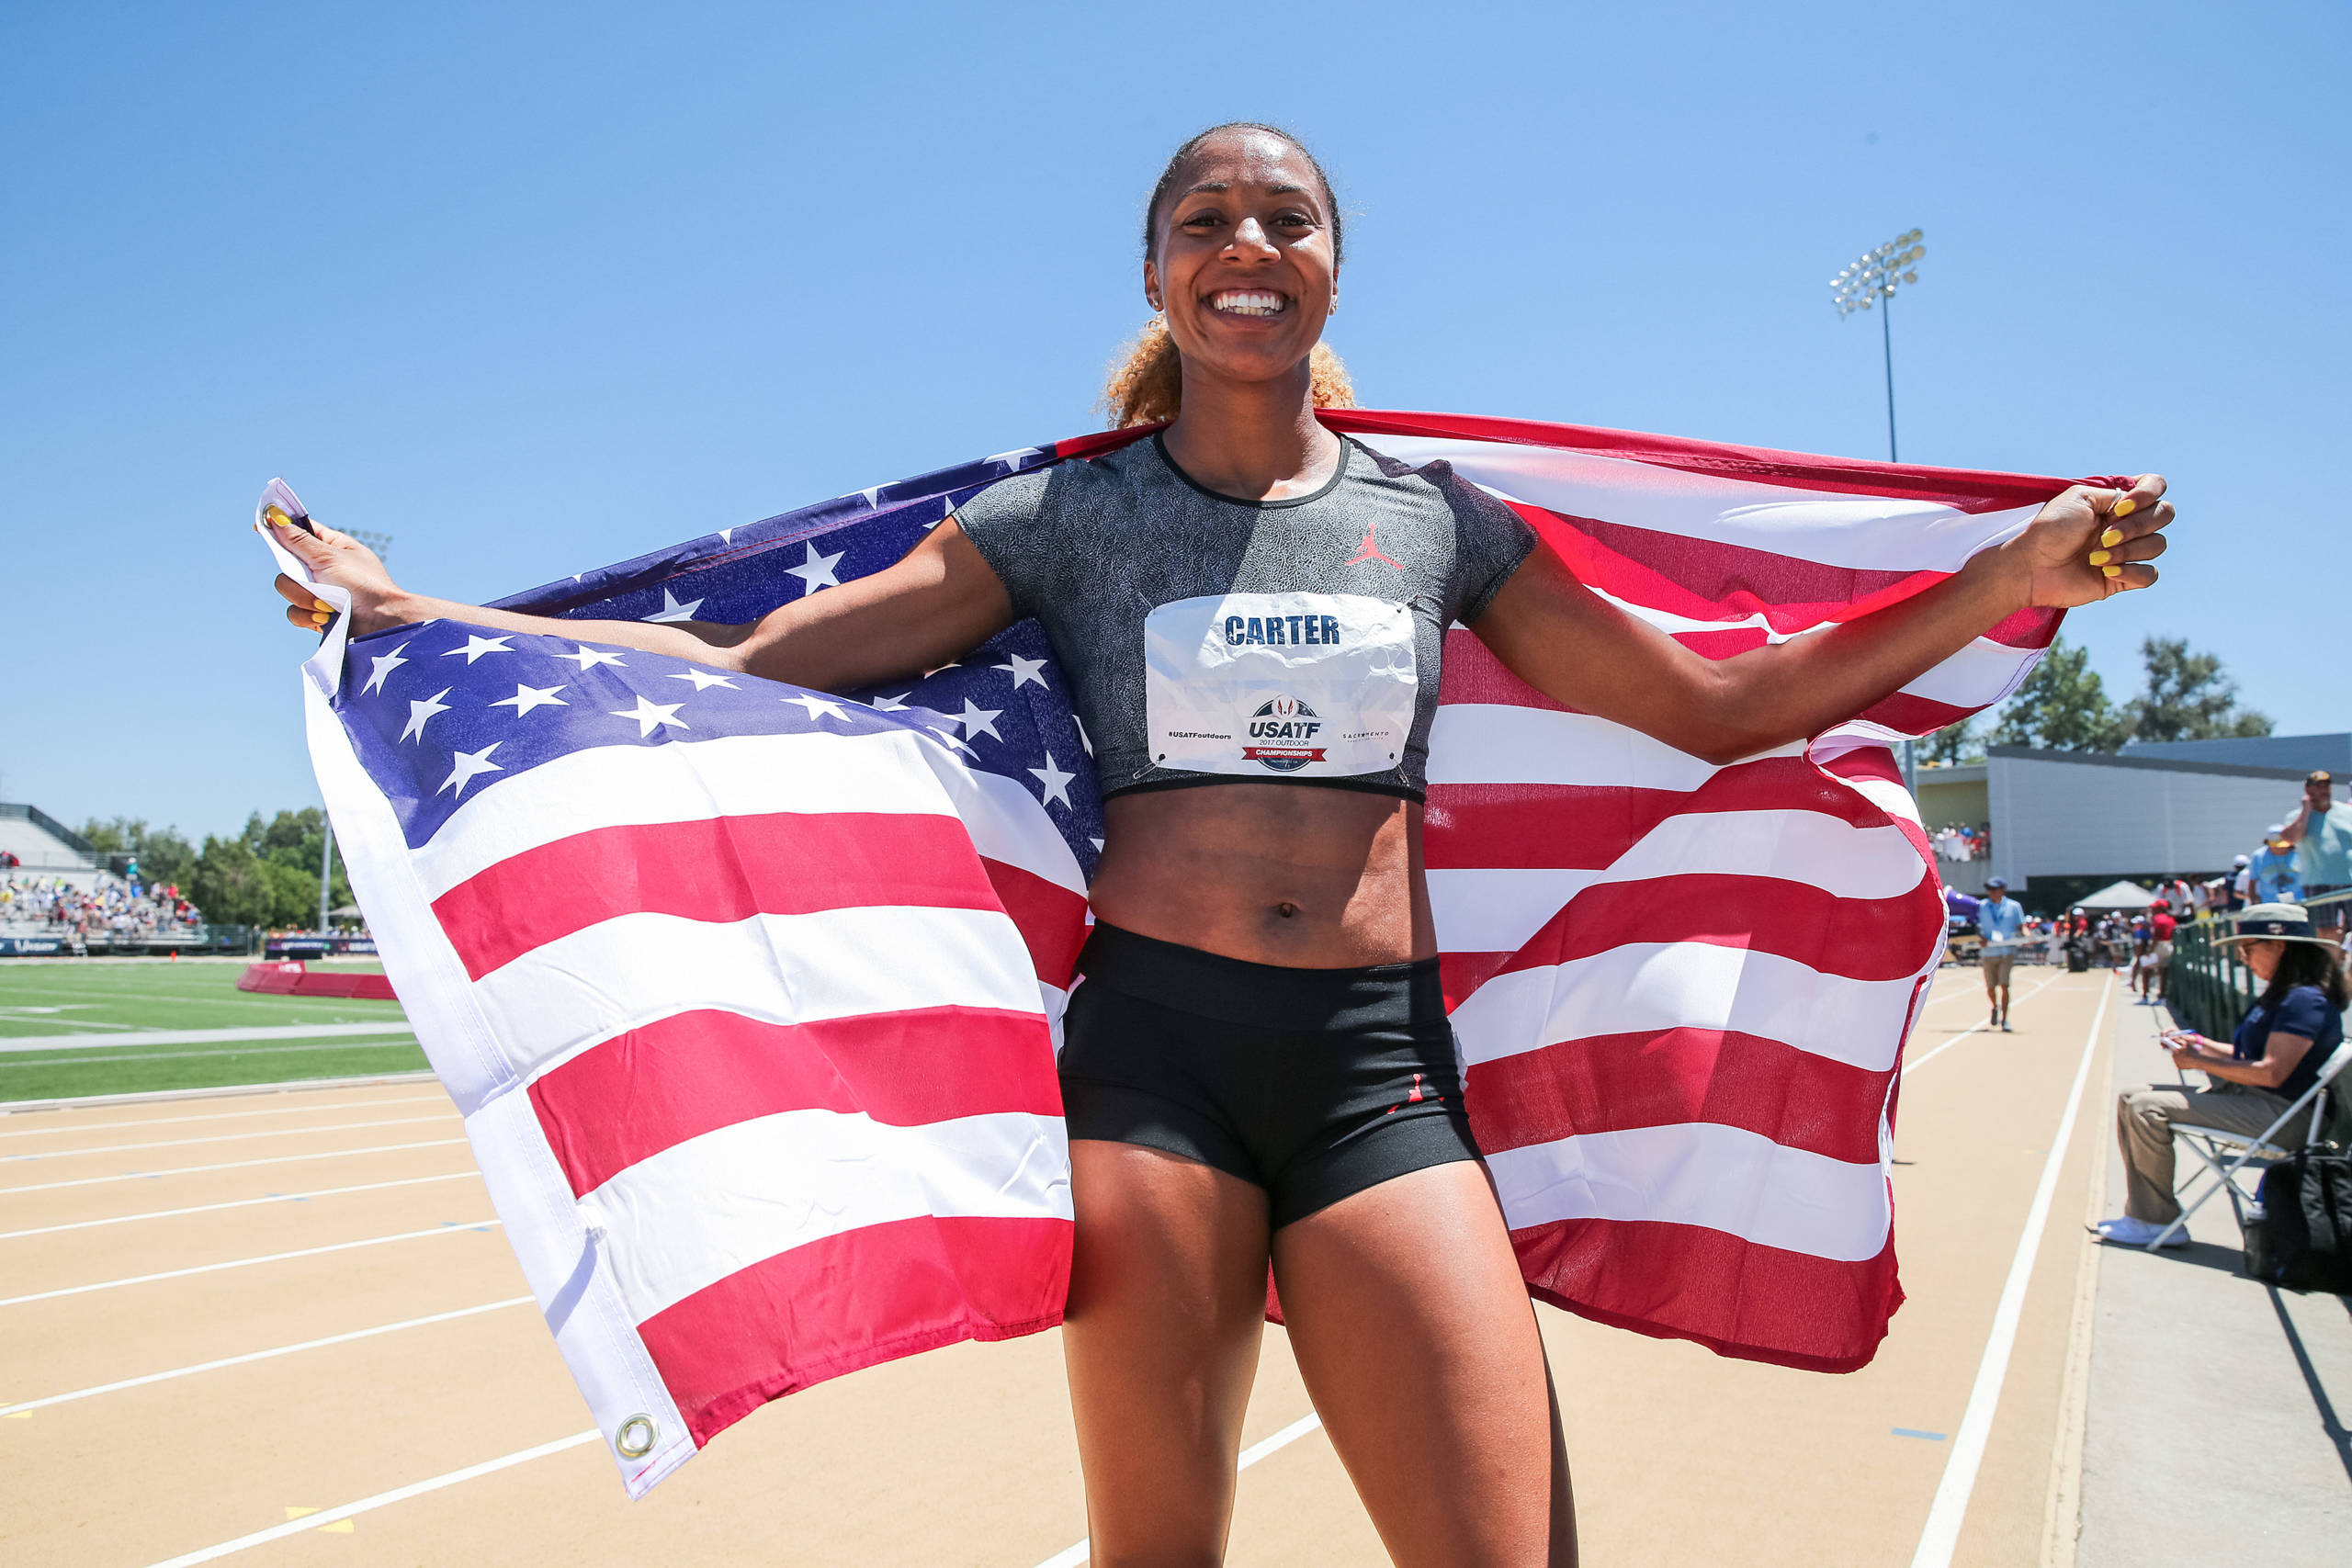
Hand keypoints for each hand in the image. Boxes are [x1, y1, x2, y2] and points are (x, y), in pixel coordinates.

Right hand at [266, 516, 410, 636]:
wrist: (381, 623)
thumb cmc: (364, 584)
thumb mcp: (330, 557)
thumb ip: (299, 541)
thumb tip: (276, 518)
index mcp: (332, 546)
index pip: (301, 530)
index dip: (280, 527)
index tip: (260, 524)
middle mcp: (323, 567)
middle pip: (286, 563)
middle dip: (295, 574)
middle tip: (310, 577)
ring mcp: (319, 591)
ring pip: (286, 589)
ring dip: (304, 597)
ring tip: (327, 604)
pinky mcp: (317, 614)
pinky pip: (295, 612)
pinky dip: (308, 615)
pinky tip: (325, 617)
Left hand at [1996, 474, 2172, 609]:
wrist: (2031, 566)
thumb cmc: (2049, 530)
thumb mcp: (2079, 497)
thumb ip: (2113, 493)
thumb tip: (2134, 502)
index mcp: (2117, 504)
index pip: (2156, 488)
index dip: (2148, 494)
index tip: (2120, 507)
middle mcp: (2126, 525)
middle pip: (2164, 515)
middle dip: (2136, 526)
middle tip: (2104, 536)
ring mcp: (2127, 552)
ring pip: (2157, 544)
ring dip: (2127, 550)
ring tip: (2095, 556)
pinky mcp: (2123, 579)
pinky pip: (2150, 574)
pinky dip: (2132, 572)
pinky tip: (2106, 571)